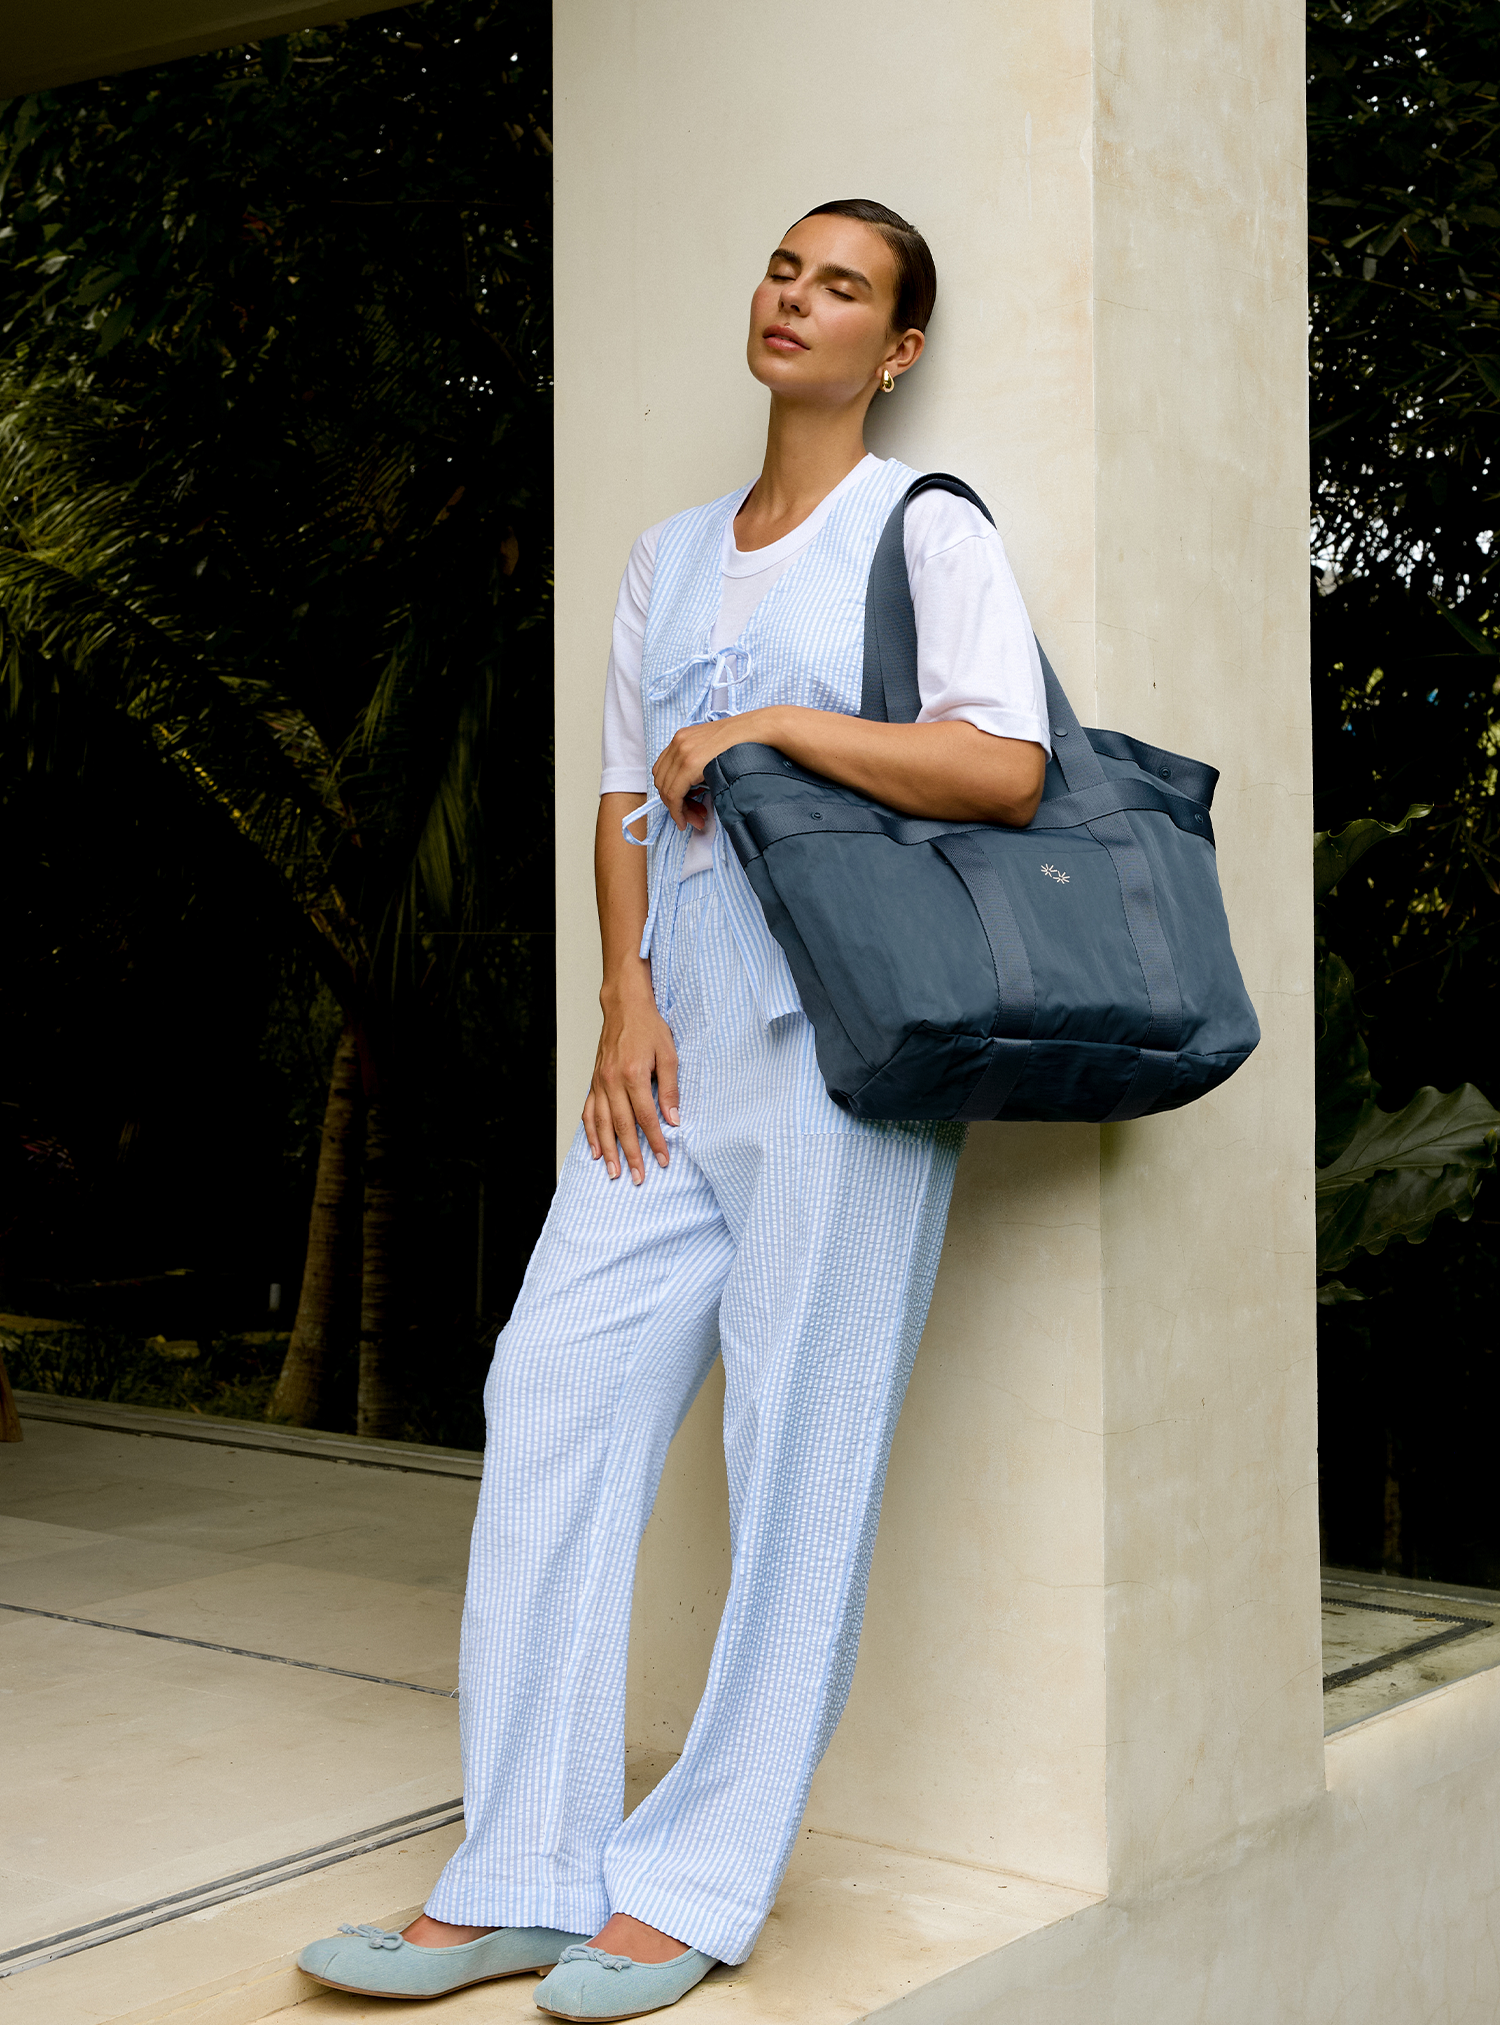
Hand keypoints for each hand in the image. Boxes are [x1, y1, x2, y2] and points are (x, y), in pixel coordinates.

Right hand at [583, 979, 679, 1182]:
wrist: (624, 1007)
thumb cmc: (648, 1028)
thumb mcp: (669, 1055)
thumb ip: (670, 1089)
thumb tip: (673, 1119)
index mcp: (634, 1074)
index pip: (646, 1117)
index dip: (655, 1141)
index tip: (663, 1160)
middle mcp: (612, 1081)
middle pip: (622, 1126)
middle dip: (631, 1154)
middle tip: (638, 1177)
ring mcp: (600, 1082)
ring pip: (602, 1124)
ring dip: (608, 1150)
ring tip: (614, 1172)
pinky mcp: (594, 1081)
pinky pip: (589, 1112)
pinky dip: (590, 1133)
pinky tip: (595, 1149)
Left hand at [651, 710, 778, 829]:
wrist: (756, 731)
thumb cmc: (742, 742)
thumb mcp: (712, 751)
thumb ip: (698, 766)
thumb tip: (694, 791)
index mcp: (681, 738)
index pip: (663, 771)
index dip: (670, 793)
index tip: (684, 806)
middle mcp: (678, 743)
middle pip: (662, 782)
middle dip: (674, 804)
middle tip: (691, 817)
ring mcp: (681, 752)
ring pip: (666, 791)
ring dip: (678, 810)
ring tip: (694, 820)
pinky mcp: (689, 764)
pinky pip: (674, 794)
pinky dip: (677, 811)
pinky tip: (685, 821)